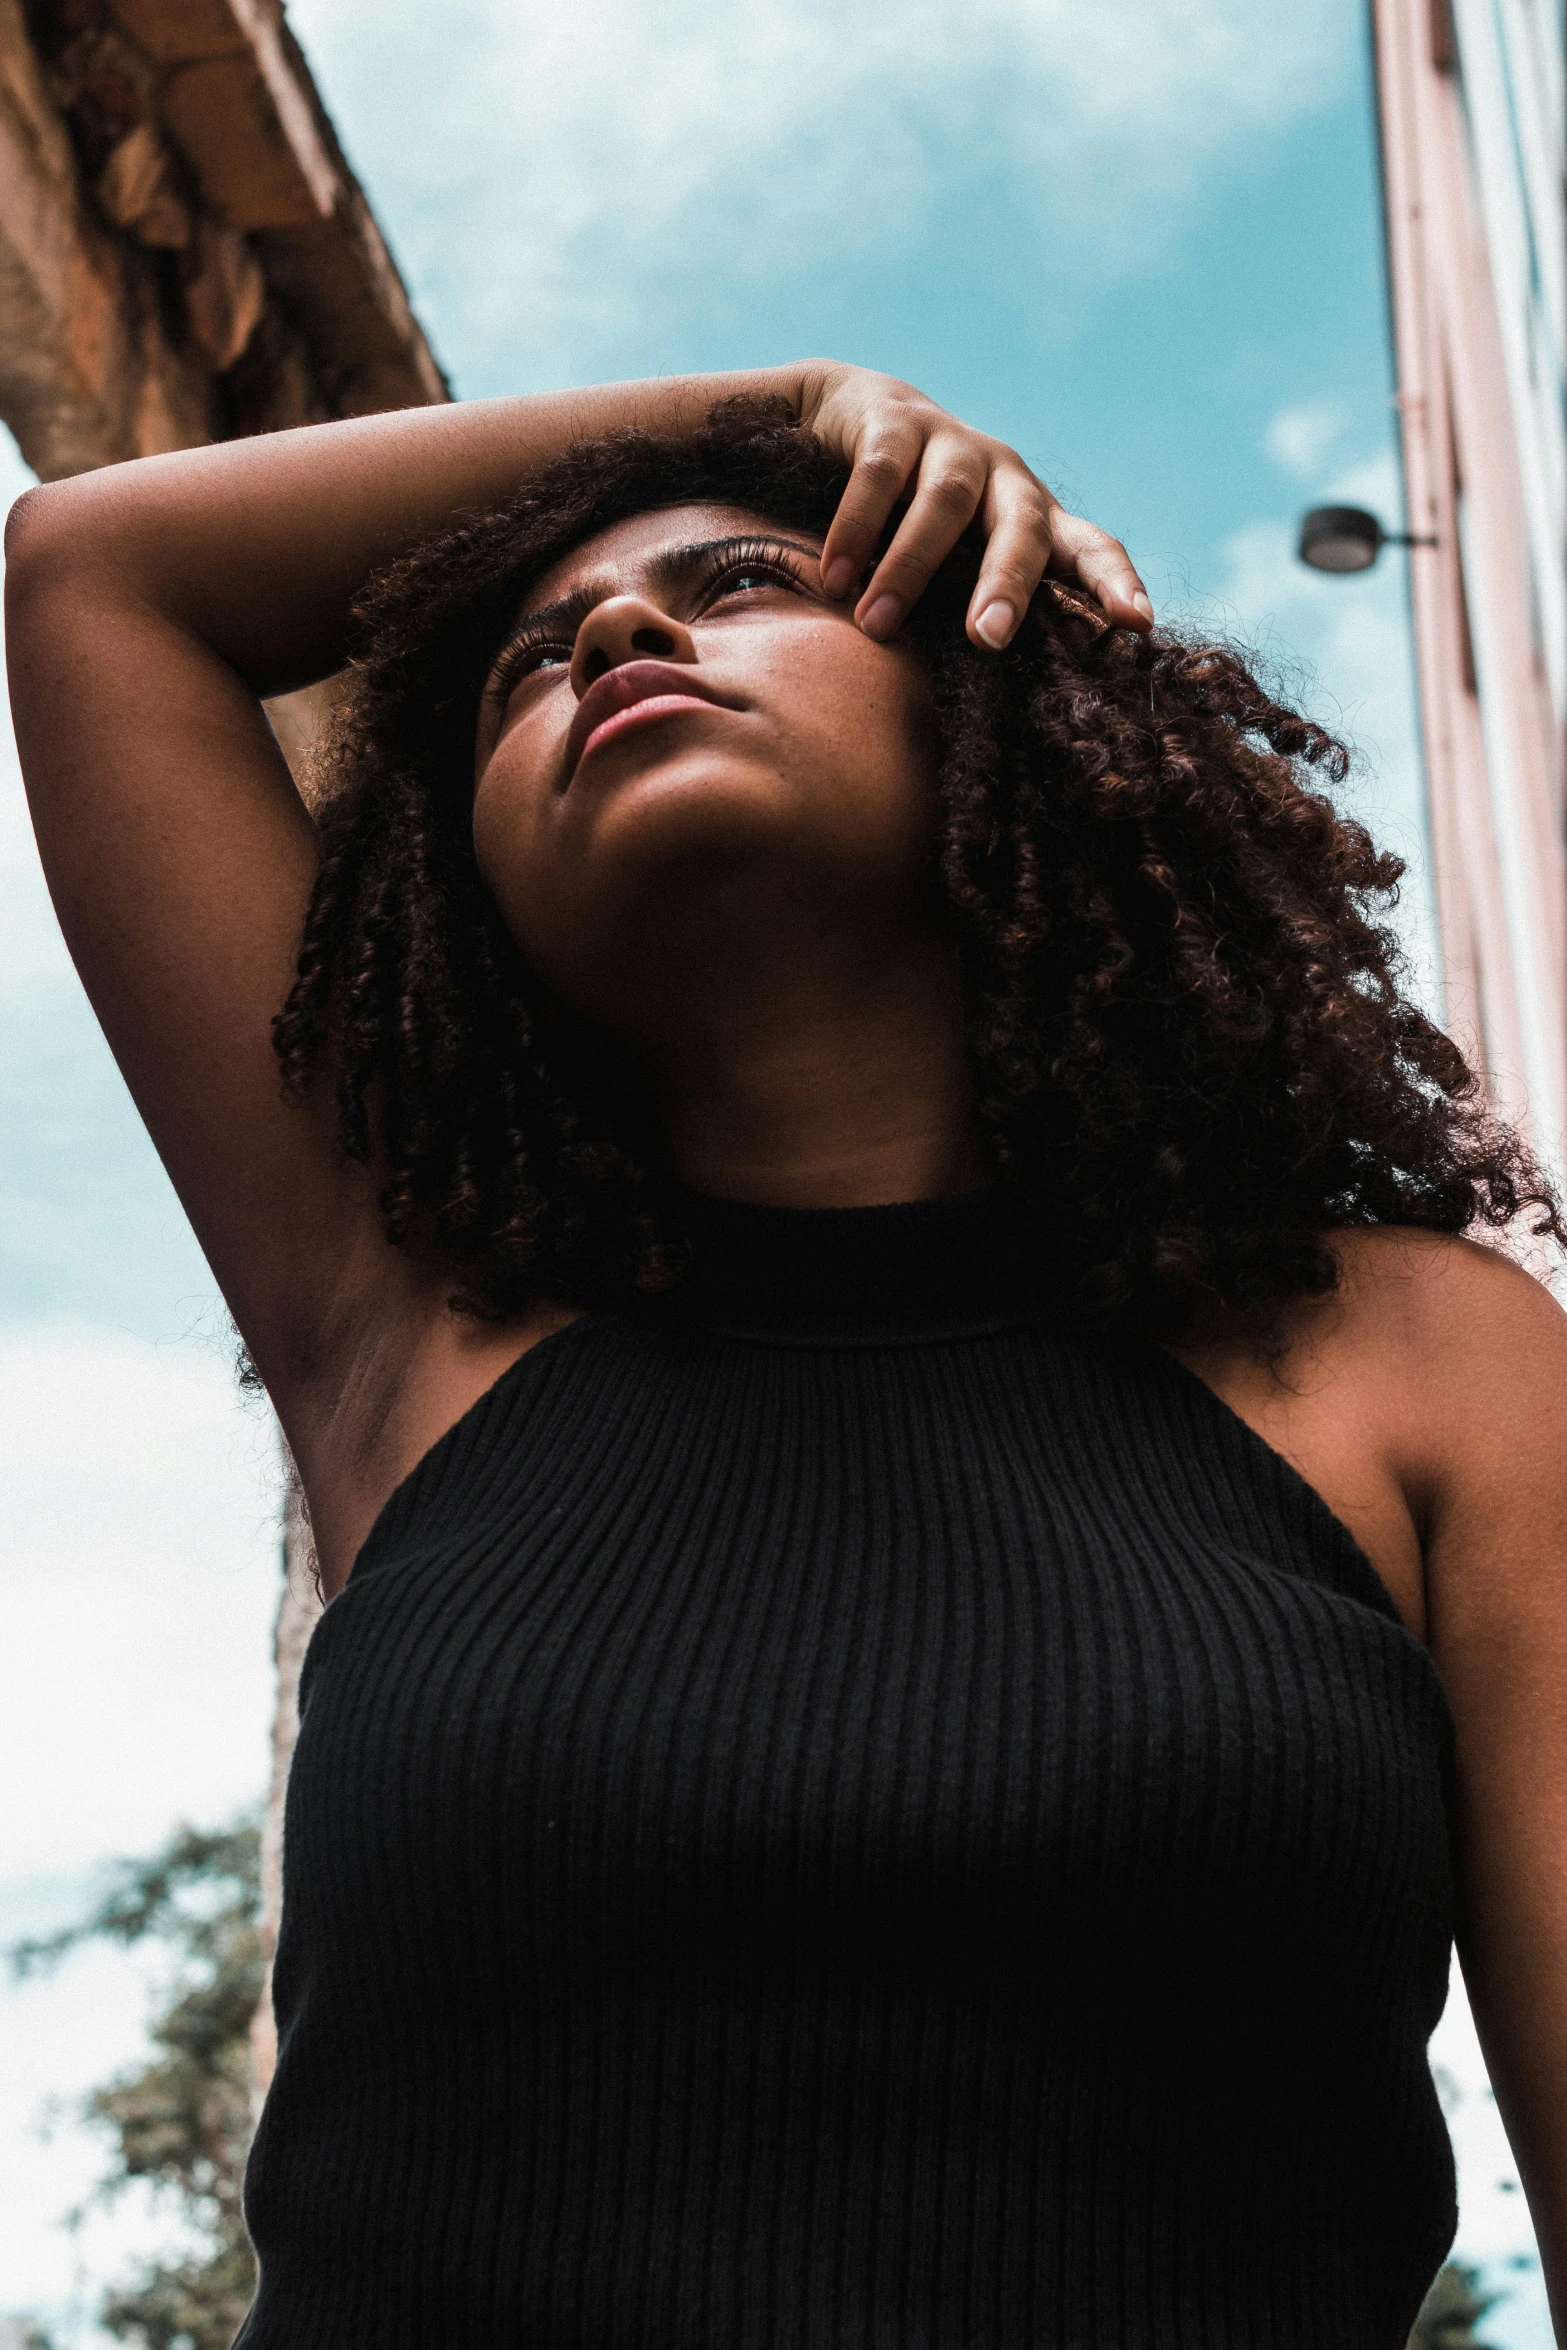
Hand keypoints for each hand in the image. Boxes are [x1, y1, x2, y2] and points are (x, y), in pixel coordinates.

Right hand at [793, 361, 1153, 650]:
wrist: (848, 412)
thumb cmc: (909, 513)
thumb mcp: (952, 557)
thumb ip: (971, 603)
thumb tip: (993, 706)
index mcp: (1031, 516)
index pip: (1089, 547)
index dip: (1115, 582)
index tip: (1138, 624)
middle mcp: (1004, 475)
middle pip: (1022, 527)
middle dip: (1007, 584)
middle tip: (988, 640)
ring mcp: (952, 442)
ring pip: (944, 504)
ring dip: (908, 569)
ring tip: (874, 626)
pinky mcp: (896, 418)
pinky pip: (881, 475)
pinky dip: (857, 530)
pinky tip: (834, 577)